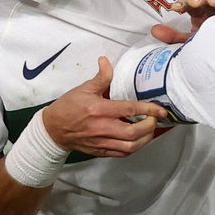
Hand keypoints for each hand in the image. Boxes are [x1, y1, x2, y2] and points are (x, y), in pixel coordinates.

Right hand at [43, 57, 166, 157]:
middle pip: (133, 133)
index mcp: (99, 109)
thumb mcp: (83, 88)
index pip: (129, 110)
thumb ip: (100, 77)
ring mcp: (102, 142)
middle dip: (150, 126)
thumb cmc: (68, 107)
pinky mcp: (101, 152)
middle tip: (156, 119)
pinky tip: (140, 139)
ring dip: (145, 139)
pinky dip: (135, 147)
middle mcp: (103, 128)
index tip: (161, 109)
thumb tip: (106, 60)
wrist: (53, 131)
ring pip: (130, 147)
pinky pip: (122, 153)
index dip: (148, 109)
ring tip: (151, 129)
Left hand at [151, 0, 214, 43]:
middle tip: (191, 3)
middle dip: (198, 0)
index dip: (182, 4)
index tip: (174, 8)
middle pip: (205, 1)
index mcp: (200, 14)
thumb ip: (173, 36)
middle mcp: (212, 12)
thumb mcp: (189, 39)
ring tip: (210, 2)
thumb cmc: (208, 41)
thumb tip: (153, 30)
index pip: (190, 5)